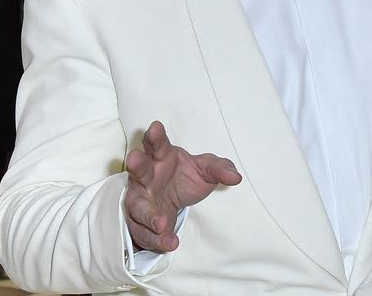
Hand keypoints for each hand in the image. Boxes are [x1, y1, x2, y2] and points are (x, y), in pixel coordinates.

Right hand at [124, 121, 240, 252]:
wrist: (171, 202)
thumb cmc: (185, 177)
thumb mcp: (205, 171)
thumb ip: (220, 170)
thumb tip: (236, 177)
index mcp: (161, 157)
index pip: (157, 145)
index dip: (155, 136)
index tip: (156, 127)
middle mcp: (146, 177)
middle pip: (138, 170)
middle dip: (136, 164)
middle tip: (135, 159)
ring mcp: (139, 200)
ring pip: (137, 206)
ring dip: (148, 214)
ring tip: (162, 223)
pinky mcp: (139, 222)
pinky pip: (143, 232)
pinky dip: (156, 239)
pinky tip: (170, 243)